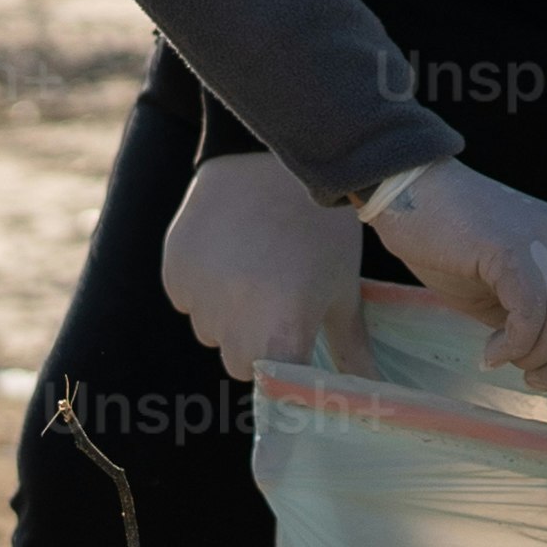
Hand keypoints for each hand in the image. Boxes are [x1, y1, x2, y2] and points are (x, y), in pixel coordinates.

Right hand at [159, 150, 373, 385]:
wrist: (275, 156)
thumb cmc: (321, 229)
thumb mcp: (341, 288)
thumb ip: (350, 347)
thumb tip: (372, 390)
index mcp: (280, 337)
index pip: (271, 385)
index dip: (283, 364)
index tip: (294, 337)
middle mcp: (233, 325)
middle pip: (236, 360)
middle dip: (254, 340)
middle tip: (277, 295)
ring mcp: (200, 297)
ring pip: (209, 328)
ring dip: (226, 310)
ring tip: (254, 263)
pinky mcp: (174, 268)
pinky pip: (185, 296)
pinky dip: (201, 282)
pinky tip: (227, 248)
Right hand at [358, 159, 546, 389]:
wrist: (408, 191)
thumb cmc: (452, 243)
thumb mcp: (508, 287)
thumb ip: (540, 318)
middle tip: (535, 379)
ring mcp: (544, 240)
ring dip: (537, 357)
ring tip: (506, 360)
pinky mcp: (510, 248)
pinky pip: (530, 313)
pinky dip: (513, 344)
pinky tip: (489, 351)